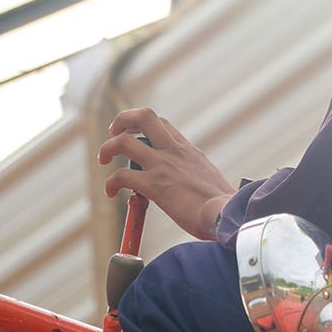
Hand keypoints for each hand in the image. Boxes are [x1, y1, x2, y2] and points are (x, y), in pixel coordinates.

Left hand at [98, 107, 234, 240]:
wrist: (228, 214)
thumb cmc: (223, 206)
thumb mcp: (210, 181)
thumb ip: (195, 178)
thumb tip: (192, 190)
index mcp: (188, 150)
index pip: (161, 123)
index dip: (141, 124)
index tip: (132, 134)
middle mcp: (174, 151)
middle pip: (144, 116)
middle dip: (122, 120)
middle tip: (114, 134)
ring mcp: (163, 165)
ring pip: (124, 141)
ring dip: (107, 148)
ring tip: (103, 160)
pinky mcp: (154, 184)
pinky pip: (121, 176)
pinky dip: (110, 184)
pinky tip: (111, 194)